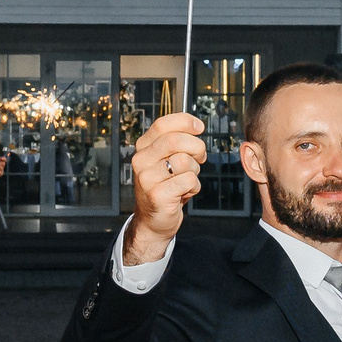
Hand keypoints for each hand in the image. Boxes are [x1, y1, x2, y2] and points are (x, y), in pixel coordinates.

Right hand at [125, 112, 206, 262]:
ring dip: (195, 170)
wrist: (154, 220)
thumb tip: (195, 126)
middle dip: (196, 147)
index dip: (184, 122)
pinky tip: (185, 192)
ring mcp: (147, 179)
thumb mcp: (166, 160)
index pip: (162, 125)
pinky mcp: (157, 195)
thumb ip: (176, 142)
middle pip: (174, 140)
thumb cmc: (165, 186)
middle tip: (200, 157)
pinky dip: (194, 186)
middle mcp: (141, 161)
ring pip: (184, 161)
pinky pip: (188, 181)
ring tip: (187, 179)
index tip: (199, 127)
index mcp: (143, 148)